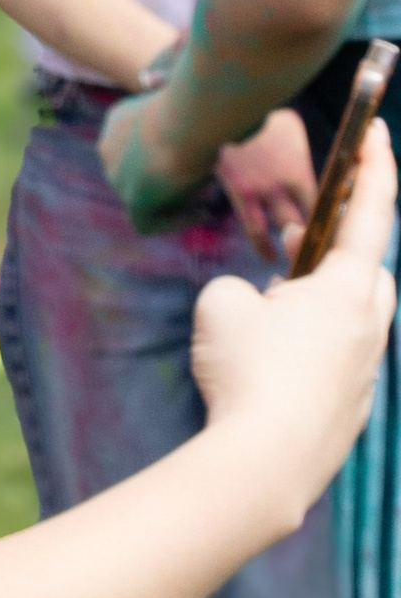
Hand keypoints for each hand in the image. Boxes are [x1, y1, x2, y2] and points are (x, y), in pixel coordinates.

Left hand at [100, 81, 204, 227]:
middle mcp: (109, 147)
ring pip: (140, 198)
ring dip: (169, 205)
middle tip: (196, 188)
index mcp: (119, 120)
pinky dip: (174, 222)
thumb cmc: (200, 105)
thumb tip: (213, 138)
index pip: (133, 147)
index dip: (158, 159)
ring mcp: (117, 175)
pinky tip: (200, 214)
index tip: (188, 162)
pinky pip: (147, 222)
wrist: (192, 117)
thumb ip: (188, 125)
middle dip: (161, 184)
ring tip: (202, 207)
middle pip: (133, 174)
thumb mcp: (189, 111)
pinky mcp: (132, 198)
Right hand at [190, 119, 394, 525]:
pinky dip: (307, 354)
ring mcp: (365, 372)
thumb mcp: (220, 305)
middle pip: (367, 270)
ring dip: (316, 306)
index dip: (374, 166)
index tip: (377, 132)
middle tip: (295, 242)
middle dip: (334, 251)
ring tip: (270, 311)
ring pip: (350, 320)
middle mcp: (369, 327)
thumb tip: (257, 306)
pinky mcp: (350, 409)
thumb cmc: (245, 373)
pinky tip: (267, 371)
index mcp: (348, 290)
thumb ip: (240, 288)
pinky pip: (333, 364)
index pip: (370, 211)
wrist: (264, 465)